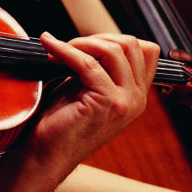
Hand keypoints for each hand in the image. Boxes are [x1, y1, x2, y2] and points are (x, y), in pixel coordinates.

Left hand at [0, 33, 157, 191]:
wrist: (46, 153)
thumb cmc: (59, 121)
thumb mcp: (82, 87)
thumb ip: (94, 66)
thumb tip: (85, 39)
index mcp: (135, 93)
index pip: (145, 50)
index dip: (111, 39)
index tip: (81, 45)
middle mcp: (138, 98)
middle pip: (132, 44)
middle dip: (96, 38)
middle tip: (67, 47)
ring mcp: (126, 101)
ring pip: (116, 49)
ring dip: (81, 43)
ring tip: (58, 50)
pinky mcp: (108, 103)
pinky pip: (89, 63)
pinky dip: (65, 50)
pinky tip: (49, 48)